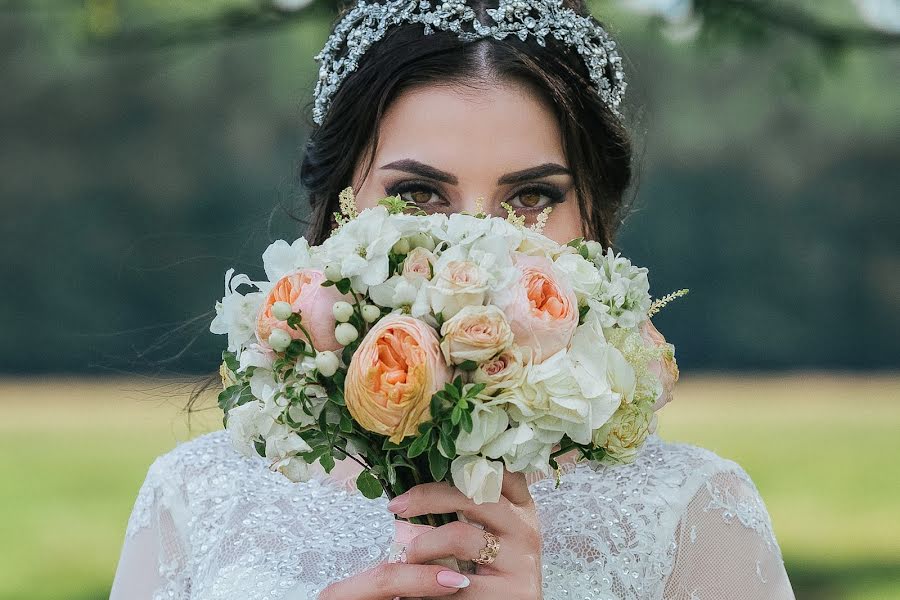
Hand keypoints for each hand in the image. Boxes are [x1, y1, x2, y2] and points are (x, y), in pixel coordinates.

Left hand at [402, 469, 542, 598]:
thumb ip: (475, 506)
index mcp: (521, 506)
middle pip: (472, 495)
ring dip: (421, 547)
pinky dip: (427, 585)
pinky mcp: (512, 593)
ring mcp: (521, 560)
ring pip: (459, 537)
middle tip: (398, 506)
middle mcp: (526, 527)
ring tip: (407, 558)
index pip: (496, 470)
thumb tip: (424, 483)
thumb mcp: (495, 533)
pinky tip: (415, 588)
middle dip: (427, 497)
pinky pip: (456, 583)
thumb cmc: (496, 571)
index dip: (461, 463)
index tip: (426, 467)